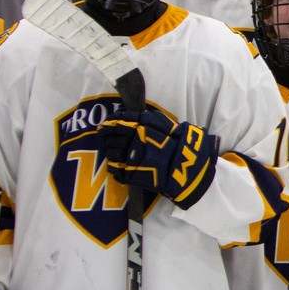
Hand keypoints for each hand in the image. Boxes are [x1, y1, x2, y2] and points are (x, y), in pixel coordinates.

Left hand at [96, 105, 218, 207]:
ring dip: (108, 151)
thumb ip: (146, 118)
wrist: (186, 166)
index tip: (105, 124)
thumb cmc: (178, 142)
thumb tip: (128, 115)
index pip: (117, 123)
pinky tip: (115, 165)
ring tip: (109, 150)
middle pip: (111, 138)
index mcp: (139, 129)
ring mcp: (130, 159)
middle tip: (102, 135)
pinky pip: (115, 170)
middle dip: (105, 136)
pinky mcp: (131, 174)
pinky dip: (113, 167)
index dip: (108, 123)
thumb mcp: (165, 123)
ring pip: (111, 153)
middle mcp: (132, 143)